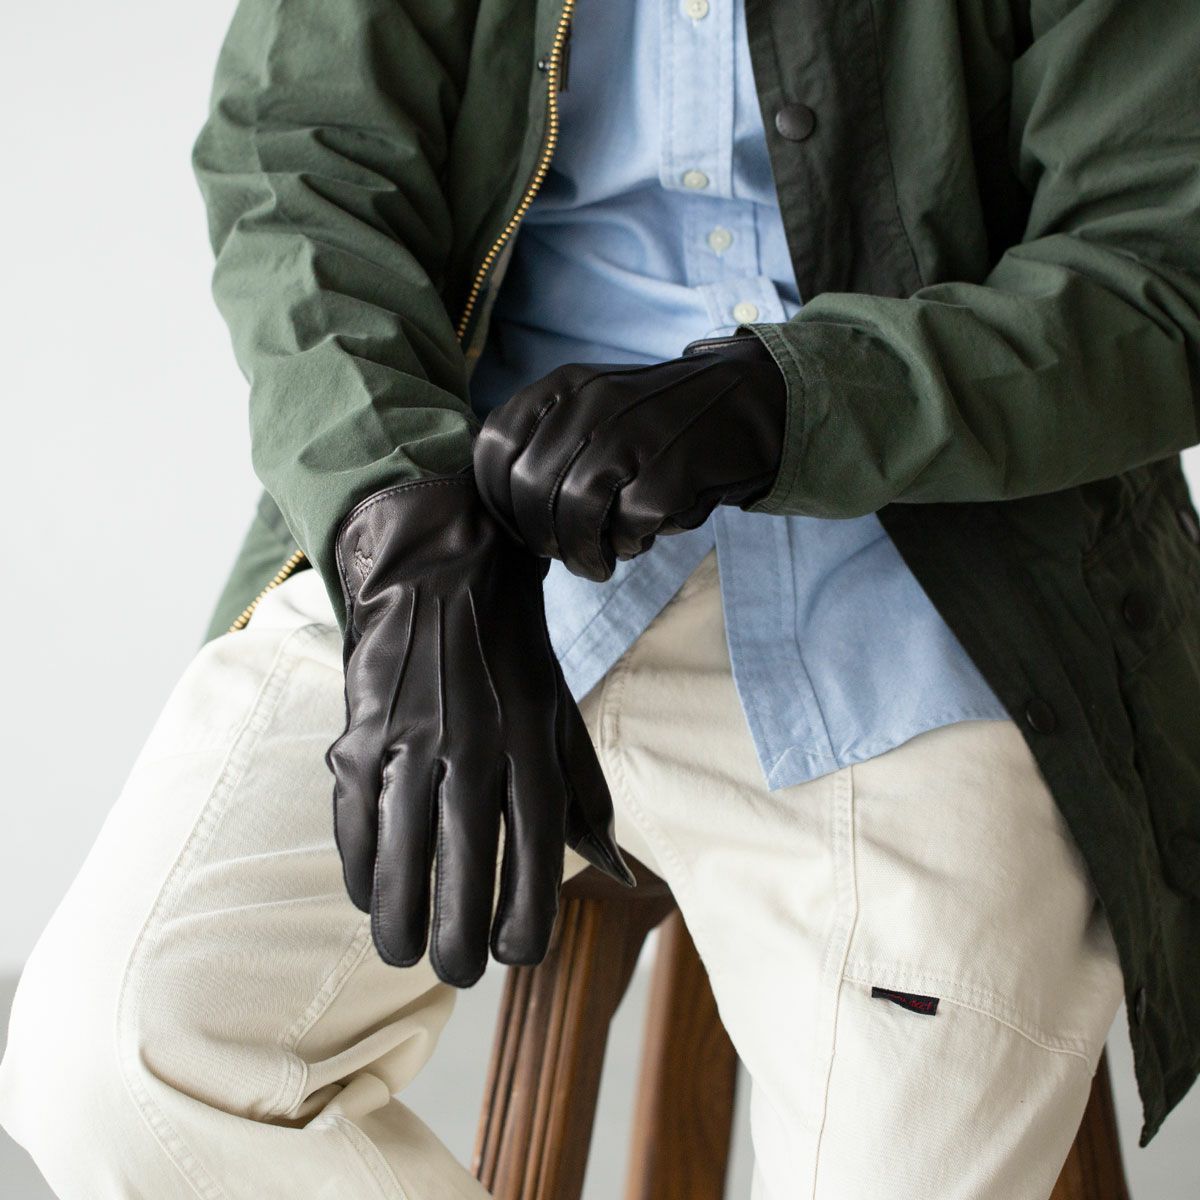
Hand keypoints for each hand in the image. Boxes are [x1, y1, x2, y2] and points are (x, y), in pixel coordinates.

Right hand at [325, 473, 632, 986]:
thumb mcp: (560, 709)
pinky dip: (358, 865)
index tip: (517, 955)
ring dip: (397, 913)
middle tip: (457, 970)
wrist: (439, 571)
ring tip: (405, 950)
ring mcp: (409, 739)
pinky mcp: (361, 733)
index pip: (535, 848)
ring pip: (398, 850)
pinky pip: (353, 817)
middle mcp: (471, 744)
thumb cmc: (509, 652)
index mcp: (529, 740)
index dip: (526, 913)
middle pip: (463, 861)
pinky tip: (367, 893)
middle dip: (457, 933)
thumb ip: (582, 789)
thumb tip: (611, 868)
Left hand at [473, 332, 786, 580]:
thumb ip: (546, 440)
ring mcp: (633, 434)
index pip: (494, 445)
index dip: (497, 499)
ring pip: (575, 510)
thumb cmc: (660, 424)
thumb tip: (501, 506)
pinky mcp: (671, 468)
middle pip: (531, 486)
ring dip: (582, 552)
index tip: (518, 528)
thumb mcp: (596, 407)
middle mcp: (593, 402)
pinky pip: (629, 525)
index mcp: (565, 386)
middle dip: (539, 536)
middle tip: (560, 554)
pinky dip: (631, 543)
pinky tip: (642, 538)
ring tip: (598, 563)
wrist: (747, 404)